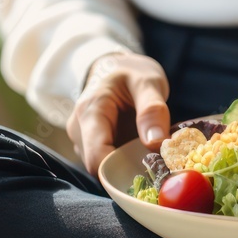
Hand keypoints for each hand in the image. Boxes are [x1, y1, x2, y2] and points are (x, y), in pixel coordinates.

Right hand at [66, 53, 170, 176]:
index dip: (121, 170)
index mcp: (89, 113)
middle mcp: (79, 130)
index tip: (151, 169)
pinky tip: (142, 150)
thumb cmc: (130, 72)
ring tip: (151, 152)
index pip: (96, 158)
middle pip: (99, 166)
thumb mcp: (147, 82)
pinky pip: (108, 162)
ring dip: (128, 165)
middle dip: (128, 168)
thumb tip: (155, 143)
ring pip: (104, 167)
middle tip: (158, 161)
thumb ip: (151, 109)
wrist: (116, 67)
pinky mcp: (92, 146)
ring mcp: (83, 140)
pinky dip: (126, 161)